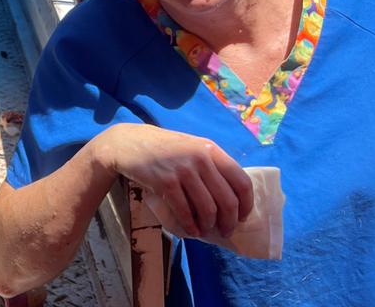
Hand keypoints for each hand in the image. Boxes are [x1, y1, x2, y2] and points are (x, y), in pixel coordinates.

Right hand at [96, 124, 252, 239]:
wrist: (128, 143)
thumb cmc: (163, 148)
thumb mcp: (192, 147)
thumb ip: (211, 165)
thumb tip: (232, 197)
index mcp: (211, 150)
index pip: (242, 181)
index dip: (246, 204)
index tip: (243, 217)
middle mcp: (200, 158)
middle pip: (227, 200)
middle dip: (229, 222)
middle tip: (226, 231)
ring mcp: (183, 170)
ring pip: (208, 208)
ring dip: (209, 226)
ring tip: (205, 231)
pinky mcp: (165, 182)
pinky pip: (185, 211)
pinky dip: (190, 225)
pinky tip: (191, 231)